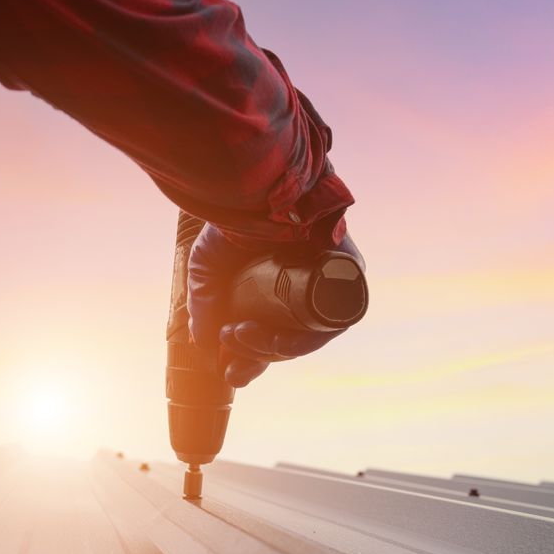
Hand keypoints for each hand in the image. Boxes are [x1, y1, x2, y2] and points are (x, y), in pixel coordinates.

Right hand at [187, 223, 365, 386]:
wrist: (257, 182)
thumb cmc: (235, 216)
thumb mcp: (206, 267)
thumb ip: (203, 305)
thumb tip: (205, 346)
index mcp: (277, 291)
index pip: (270, 338)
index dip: (250, 360)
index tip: (230, 372)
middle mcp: (305, 291)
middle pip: (289, 343)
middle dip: (257, 357)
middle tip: (229, 352)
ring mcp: (329, 285)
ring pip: (308, 338)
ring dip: (273, 350)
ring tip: (237, 334)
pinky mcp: (349, 275)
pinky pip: (332, 322)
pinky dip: (302, 339)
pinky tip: (272, 338)